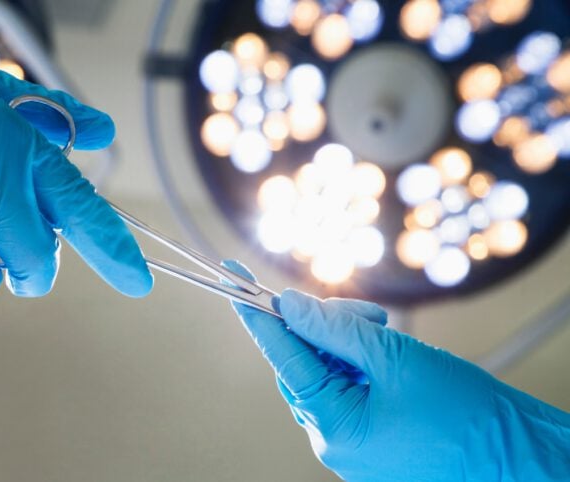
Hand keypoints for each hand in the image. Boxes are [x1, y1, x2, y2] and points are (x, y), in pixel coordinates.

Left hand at [224, 260, 569, 481]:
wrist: (517, 457)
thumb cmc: (465, 414)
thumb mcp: (394, 358)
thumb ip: (335, 329)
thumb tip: (289, 304)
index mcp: (332, 426)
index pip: (283, 357)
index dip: (258, 315)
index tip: (233, 280)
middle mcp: (332, 439)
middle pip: (304, 363)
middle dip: (326, 328)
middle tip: (366, 315)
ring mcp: (350, 442)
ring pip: (325, 374)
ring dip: (347, 344)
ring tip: (387, 334)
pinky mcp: (368, 436)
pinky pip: (346, 390)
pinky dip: (358, 363)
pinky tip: (387, 352)